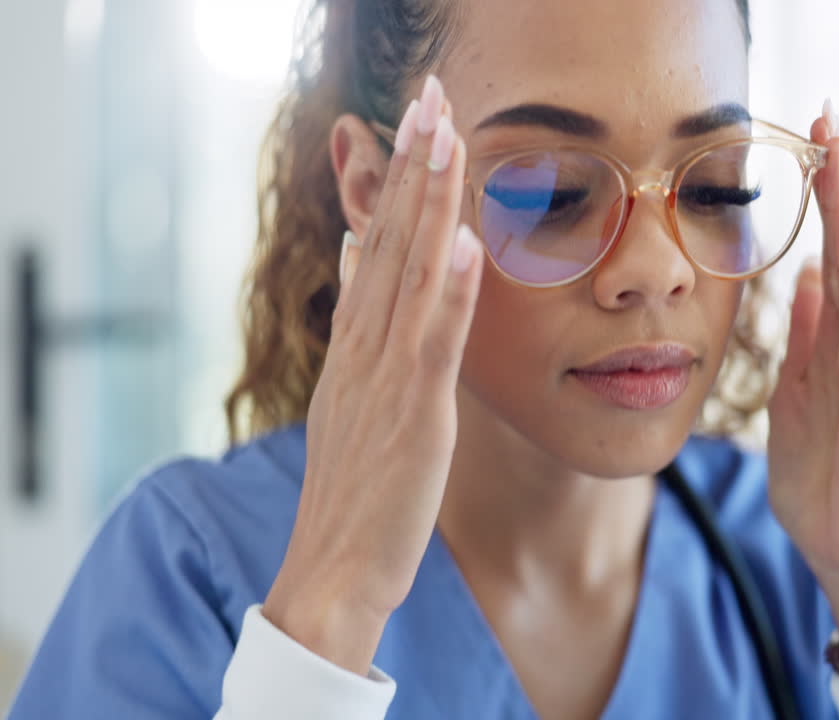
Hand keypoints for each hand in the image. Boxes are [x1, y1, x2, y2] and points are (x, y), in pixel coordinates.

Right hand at [262, 77, 481, 673]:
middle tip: (429, 92)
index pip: (378, 243)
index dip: (398, 178)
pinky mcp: (415, 414)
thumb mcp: (353, 393)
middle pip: (390, 240)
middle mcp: (364, 347)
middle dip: (412, 164)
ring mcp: (385, 377)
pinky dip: (449, 291)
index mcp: (356, 343)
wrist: (333, 570)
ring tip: (442, 132)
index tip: (415, 118)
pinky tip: (465, 241)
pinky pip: (433, 344)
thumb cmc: (356, 488)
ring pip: (409, 274)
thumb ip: (361, 324)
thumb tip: (359, 255)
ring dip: (428, 201)